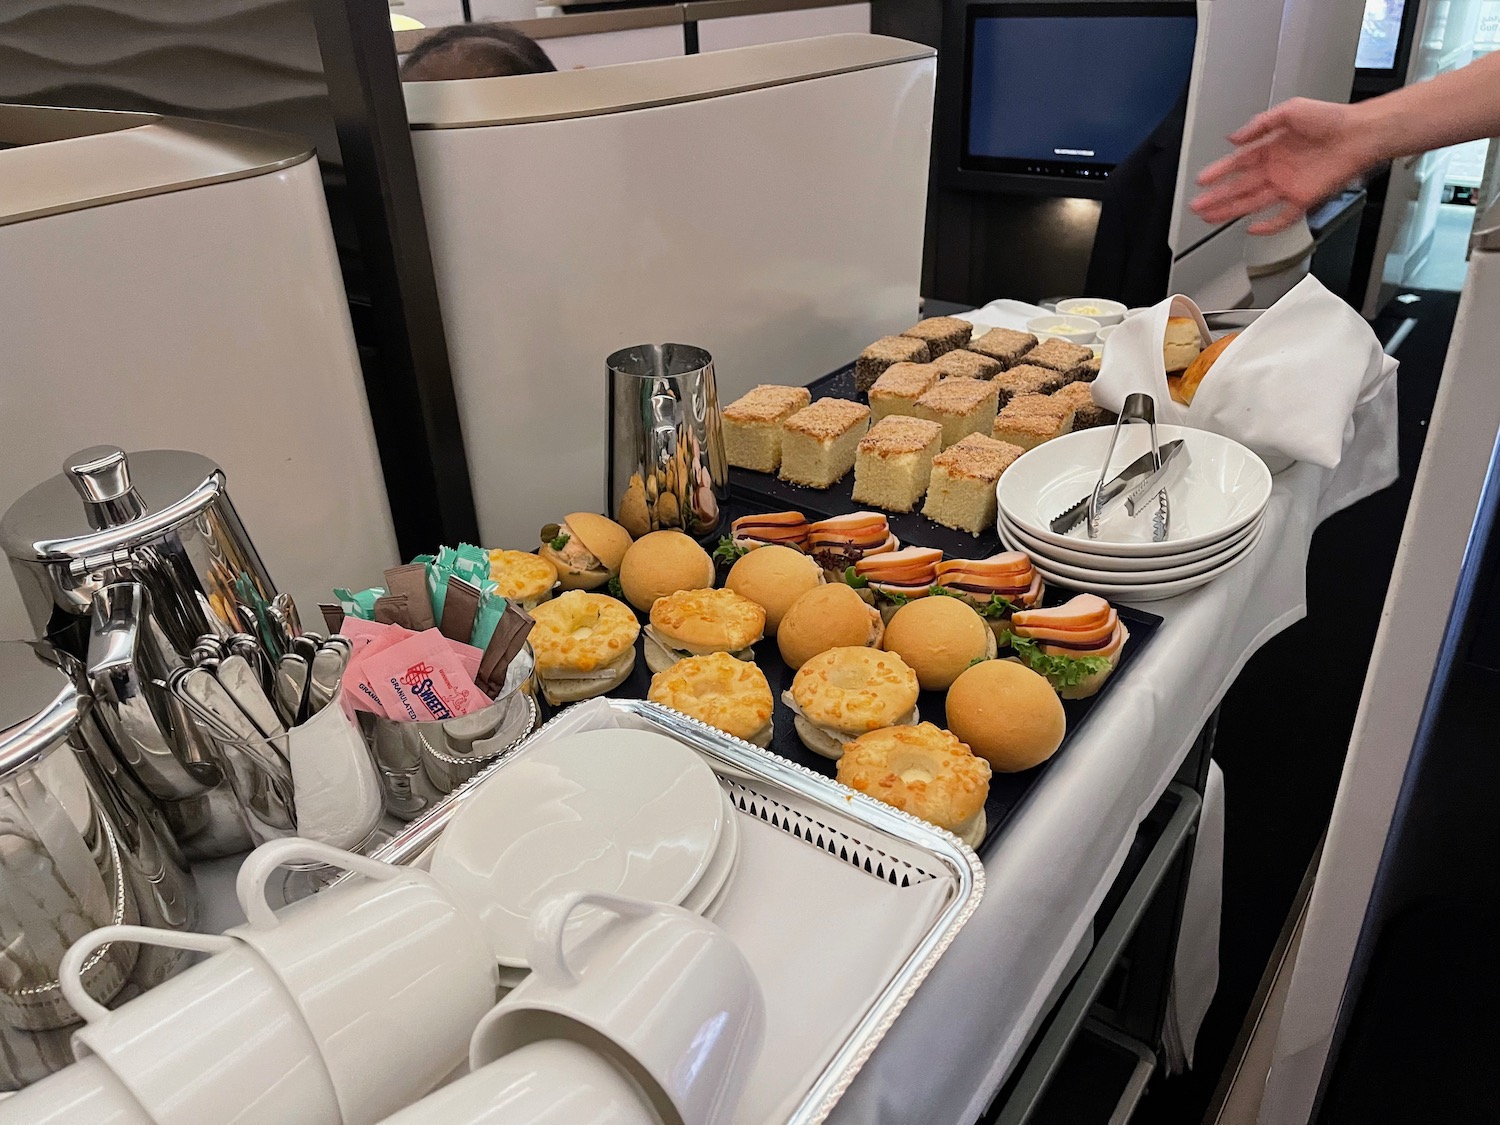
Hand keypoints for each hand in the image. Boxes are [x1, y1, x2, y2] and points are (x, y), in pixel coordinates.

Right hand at [1191, 98, 1376, 234]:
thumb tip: (1235, 138)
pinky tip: (1253, 229)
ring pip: (1252, 203)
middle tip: (1198, 205)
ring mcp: (1289, 185)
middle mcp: (1278, 168)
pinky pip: (1282, 217)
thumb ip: (1260, 124)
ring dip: (1230, 211)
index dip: (1218, 172)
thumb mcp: (1290, 109)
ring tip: (1210, 216)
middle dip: (1217, 197)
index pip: (1238, 163)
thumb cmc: (1332, 118)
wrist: (1360, 134)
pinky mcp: (1303, 198)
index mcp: (1272, 147)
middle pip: (1239, 187)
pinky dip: (1268, 226)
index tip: (1202, 180)